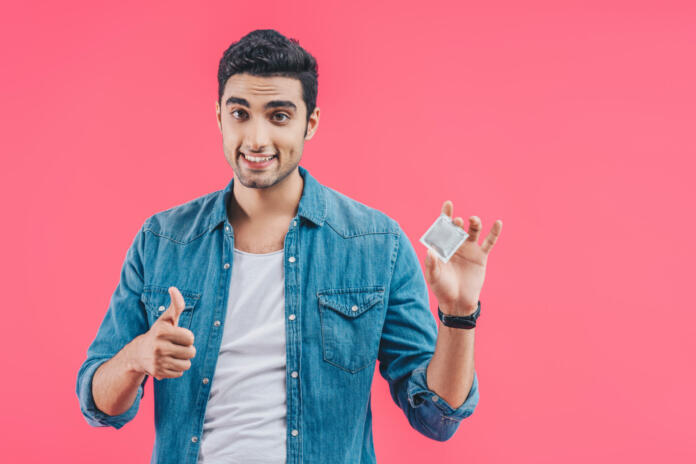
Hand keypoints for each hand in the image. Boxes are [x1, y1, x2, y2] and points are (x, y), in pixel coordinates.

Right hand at [129, 286, 195, 379]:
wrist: (138, 354)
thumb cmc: (158, 334)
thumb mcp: (166, 319)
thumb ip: (176, 305)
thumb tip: (173, 288)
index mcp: (161, 331)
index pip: (190, 338)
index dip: (187, 337)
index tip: (178, 336)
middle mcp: (158, 346)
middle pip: (191, 352)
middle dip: (187, 349)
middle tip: (175, 346)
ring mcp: (157, 361)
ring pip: (186, 364)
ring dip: (183, 360)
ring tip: (172, 355)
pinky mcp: (157, 373)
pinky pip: (180, 373)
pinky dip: (177, 369)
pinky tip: (167, 363)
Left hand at [424, 200, 501, 315]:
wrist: (458, 302)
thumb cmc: (442, 288)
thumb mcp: (434, 277)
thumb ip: (431, 264)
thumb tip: (430, 251)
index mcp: (443, 246)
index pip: (443, 227)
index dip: (446, 215)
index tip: (448, 204)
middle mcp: (456, 245)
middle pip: (458, 228)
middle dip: (457, 223)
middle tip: (457, 222)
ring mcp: (469, 249)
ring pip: (473, 231)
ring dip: (474, 224)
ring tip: (473, 220)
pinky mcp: (481, 256)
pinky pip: (489, 242)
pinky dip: (494, 232)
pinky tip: (498, 223)